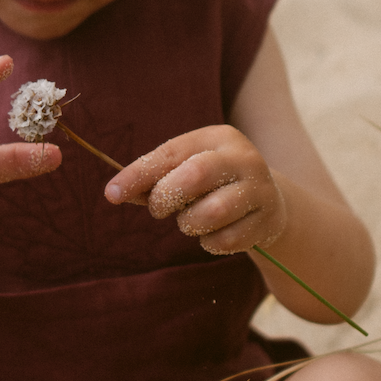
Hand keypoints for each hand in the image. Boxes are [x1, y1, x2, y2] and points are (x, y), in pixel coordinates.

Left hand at [105, 124, 285, 255]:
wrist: (268, 203)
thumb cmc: (213, 185)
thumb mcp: (186, 172)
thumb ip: (154, 180)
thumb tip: (116, 192)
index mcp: (218, 137)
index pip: (170, 153)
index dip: (138, 174)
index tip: (111, 194)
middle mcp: (243, 158)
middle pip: (194, 175)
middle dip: (165, 197)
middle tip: (159, 209)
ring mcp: (260, 189)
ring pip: (212, 212)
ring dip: (189, 223)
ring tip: (191, 220)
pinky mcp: (268, 220)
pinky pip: (226, 240)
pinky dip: (210, 243)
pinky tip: (213, 234)